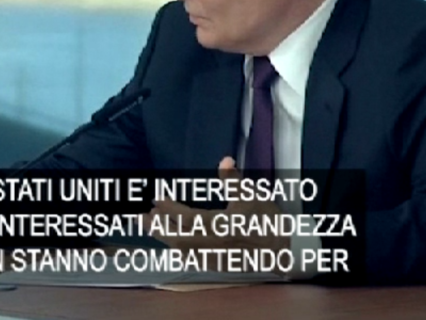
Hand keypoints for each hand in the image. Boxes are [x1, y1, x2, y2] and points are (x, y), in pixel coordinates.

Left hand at [142, 157, 290, 272]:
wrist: (285, 251)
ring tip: (151, 227)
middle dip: (157, 226)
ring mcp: (214, 257)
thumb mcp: (252, 195)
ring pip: (182, 250)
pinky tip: (172, 244)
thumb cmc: (267, 220)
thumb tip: (224, 160)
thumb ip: (234, 180)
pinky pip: (191, 260)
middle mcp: (213, 244)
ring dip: (164, 238)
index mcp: (221, 225)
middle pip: (177, 237)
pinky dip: (178, 251)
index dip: (169, 207)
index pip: (187, 216)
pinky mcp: (218, 265)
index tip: (156, 197)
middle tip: (140, 217)